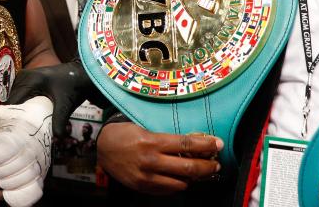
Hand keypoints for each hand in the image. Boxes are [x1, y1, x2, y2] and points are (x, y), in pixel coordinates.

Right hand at [6, 60, 100, 136]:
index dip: (11, 116)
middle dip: (13, 115)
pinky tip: (26, 117)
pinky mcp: (26, 79)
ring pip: (14, 98)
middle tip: (16, 132)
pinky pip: (19, 95)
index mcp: (31, 80)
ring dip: (17, 111)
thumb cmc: (73, 87)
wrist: (81, 74)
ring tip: (20, 127)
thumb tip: (57, 139)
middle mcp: (24, 76)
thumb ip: (59, 121)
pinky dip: (21, 106)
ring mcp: (24, 76)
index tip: (12, 131)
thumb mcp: (66, 105)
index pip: (13, 101)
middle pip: (11, 100)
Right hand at [97, 122, 221, 194]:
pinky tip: (180, 177)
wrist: (102, 148)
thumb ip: (166, 139)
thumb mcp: (144, 129)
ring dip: (194, 177)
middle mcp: (150, 161)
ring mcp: (147, 177)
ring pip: (182, 183)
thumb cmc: (123, 134)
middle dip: (208, 166)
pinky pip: (169, 190)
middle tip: (216, 163)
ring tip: (199, 171)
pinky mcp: (144, 187)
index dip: (205, 145)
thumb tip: (191, 146)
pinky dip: (178, 184)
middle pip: (189, 168)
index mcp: (151, 142)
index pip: (186, 145)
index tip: (217, 143)